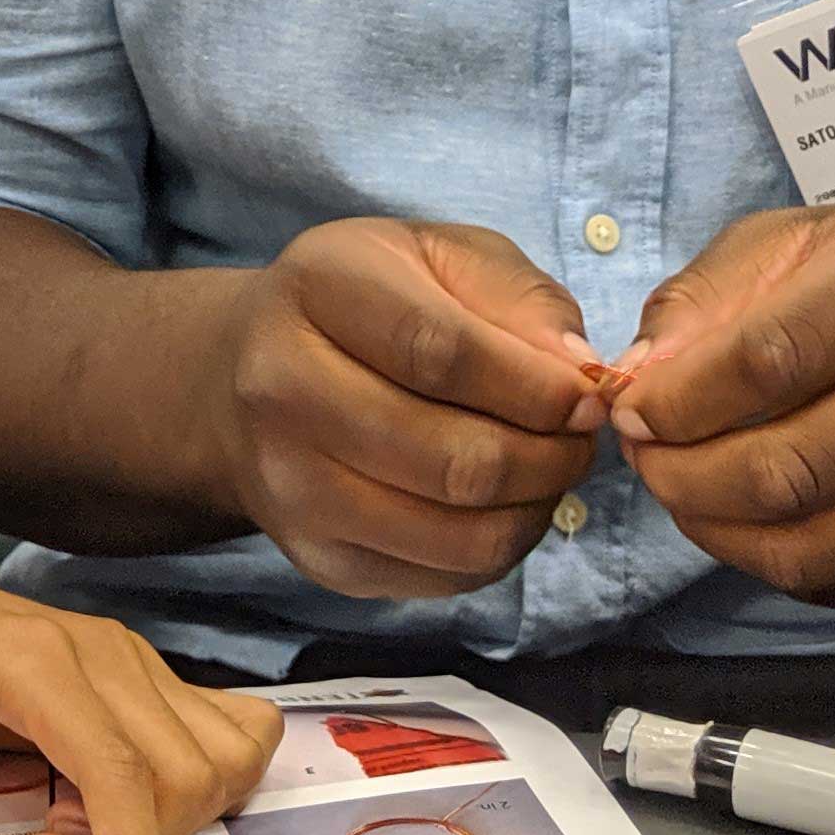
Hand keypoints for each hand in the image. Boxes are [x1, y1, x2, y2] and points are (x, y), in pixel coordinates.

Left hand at [0, 513, 281, 834]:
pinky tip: (114, 804)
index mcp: (32, 660)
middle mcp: (102, 652)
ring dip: (160, 828)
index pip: (121, 774)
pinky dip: (194, 791)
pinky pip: (222, 735)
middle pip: (179, 778)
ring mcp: (129, 659)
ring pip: (211, 763)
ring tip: (62, 826)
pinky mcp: (137, 675)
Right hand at [207, 217, 601, 600]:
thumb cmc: (368, 303)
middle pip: (451, 458)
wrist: (245, 374)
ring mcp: (293, 487)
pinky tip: (505, 502)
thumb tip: (579, 374)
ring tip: (550, 468)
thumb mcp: (439, 257)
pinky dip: (503, 547)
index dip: (535, 386)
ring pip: (457, 533)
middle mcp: (283, 390)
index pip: (440, 354)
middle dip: (548, 455)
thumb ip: (518, 297)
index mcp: (317, 290)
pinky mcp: (320, 558)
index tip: (588, 395)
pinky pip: (446, 577)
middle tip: (581, 437)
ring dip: (535, 507)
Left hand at [608, 204, 834, 609]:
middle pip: (791, 468)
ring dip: (716, 530)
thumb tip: (636, 381)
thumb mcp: (807, 240)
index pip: (771, 357)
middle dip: (684, 474)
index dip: (678, 398)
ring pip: (812, 547)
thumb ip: (709, 300)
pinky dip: (769, 563)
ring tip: (682, 492)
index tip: (630, 409)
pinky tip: (746, 521)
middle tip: (645, 458)